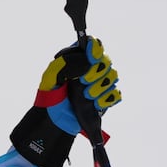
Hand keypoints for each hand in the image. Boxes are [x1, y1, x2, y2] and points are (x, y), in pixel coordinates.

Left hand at [11, 36, 122, 166]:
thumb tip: (88, 60)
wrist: (54, 121)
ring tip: (85, 96)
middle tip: (82, 82)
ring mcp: (100, 84)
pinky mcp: (105, 99)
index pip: (94, 45)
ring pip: (112, 77)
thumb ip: (66, 62)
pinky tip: (95, 104)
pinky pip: (115, 94)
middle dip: (96, 72)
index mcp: (78, 59)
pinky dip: (106, 99)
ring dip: (99, 87)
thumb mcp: (52, 75)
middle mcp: (91, 69)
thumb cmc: (50, 95)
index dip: (96, 49)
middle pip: (106, 61)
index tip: (91, 58)